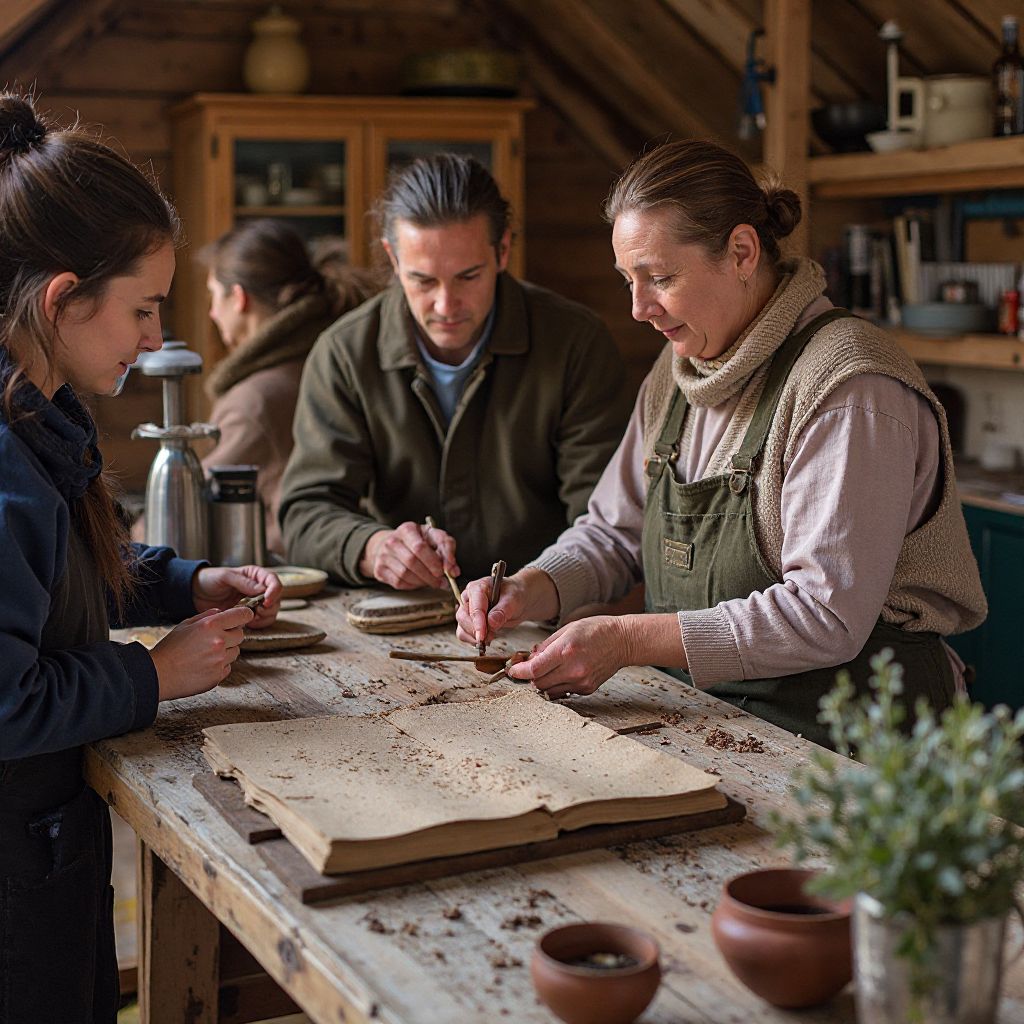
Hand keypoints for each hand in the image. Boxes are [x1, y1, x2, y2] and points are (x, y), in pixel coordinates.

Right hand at [149, 606, 252, 699]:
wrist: (159, 674)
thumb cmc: (169, 649)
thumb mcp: (185, 625)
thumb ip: (207, 616)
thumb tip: (222, 612)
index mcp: (211, 625)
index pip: (242, 615)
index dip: (245, 615)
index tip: (244, 616)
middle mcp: (219, 642)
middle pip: (240, 634)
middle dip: (231, 634)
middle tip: (214, 638)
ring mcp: (220, 660)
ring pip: (235, 651)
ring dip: (226, 651)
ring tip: (206, 654)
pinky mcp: (218, 675)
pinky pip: (228, 666)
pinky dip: (220, 665)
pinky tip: (204, 665)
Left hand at [192, 564, 281, 628]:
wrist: (195, 593)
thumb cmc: (209, 580)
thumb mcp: (225, 577)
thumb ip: (243, 582)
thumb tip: (262, 590)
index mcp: (255, 575)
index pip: (274, 581)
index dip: (274, 592)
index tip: (266, 601)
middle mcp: (258, 588)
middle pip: (276, 598)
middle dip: (269, 607)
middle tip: (256, 611)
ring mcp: (255, 602)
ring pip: (272, 611)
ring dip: (265, 616)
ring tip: (251, 618)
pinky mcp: (249, 614)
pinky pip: (262, 620)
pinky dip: (259, 624)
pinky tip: (248, 623)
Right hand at [359, 522, 459, 589]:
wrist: (392, 545)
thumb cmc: (418, 541)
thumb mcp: (434, 537)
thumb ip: (447, 549)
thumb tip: (454, 570)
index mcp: (407, 529)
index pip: (419, 547)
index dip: (433, 561)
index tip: (446, 571)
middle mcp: (392, 541)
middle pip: (412, 562)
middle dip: (430, 575)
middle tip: (442, 581)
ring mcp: (383, 556)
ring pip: (405, 574)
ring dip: (423, 582)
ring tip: (433, 582)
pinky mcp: (379, 570)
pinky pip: (398, 582)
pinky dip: (412, 585)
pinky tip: (420, 582)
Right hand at [455, 568, 558, 648]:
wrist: (518, 600)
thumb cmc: (515, 595)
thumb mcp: (513, 600)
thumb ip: (502, 611)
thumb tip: (491, 623)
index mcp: (477, 588)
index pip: (474, 607)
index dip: (477, 622)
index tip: (482, 636)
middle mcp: (469, 598)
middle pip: (463, 617)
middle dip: (474, 630)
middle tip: (489, 638)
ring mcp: (467, 610)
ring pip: (461, 627)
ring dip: (473, 637)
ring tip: (490, 637)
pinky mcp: (469, 622)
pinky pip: (464, 634)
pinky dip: (473, 640)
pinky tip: (486, 639)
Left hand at [506, 616, 630, 699]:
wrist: (623, 641)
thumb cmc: (596, 630)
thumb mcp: (567, 629)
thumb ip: (545, 646)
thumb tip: (529, 659)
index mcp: (566, 651)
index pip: (534, 669)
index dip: (519, 672)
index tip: (513, 671)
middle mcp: (573, 669)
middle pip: (538, 683)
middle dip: (530, 677)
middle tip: (531, 667)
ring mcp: (581, 681)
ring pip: (549, 690)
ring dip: (543, 682)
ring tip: (550, 668)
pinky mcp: (587, 689)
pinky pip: (563, 691)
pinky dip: (558, 684)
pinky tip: (565, 672)